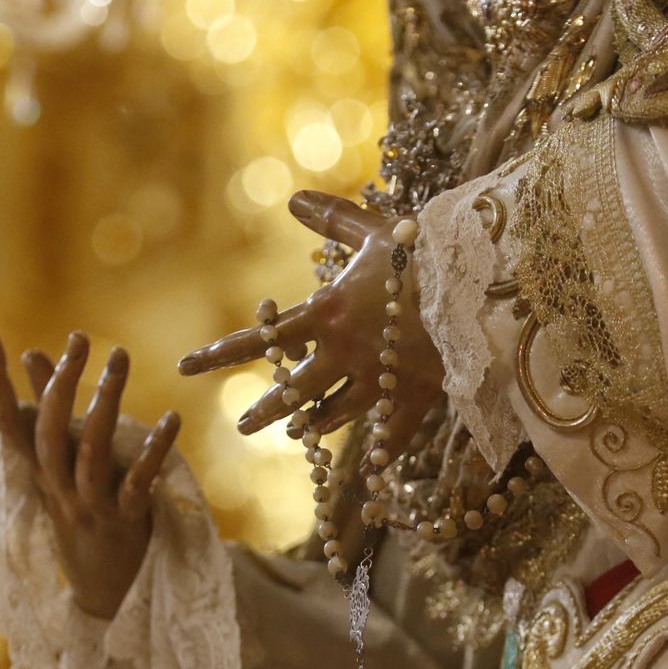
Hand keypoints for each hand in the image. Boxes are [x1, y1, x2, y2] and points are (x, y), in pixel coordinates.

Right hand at [0, 331, 180, 619]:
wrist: (104, 590)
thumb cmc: (83, 515)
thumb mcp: (62, 467)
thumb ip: (50, 411)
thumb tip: (32, 352)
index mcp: (40, 473)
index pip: (6, 423)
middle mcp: (58, 487)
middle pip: (49, 432)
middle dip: (61, 382)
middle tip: (81, 338)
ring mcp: (90, 505)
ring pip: (89, 452)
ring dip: (105, 402)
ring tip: (120, 358)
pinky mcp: (125, 521)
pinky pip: (137, 483)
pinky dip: (155, 451)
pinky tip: (173, 419)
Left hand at [176, 190, 444, 448]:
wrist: (482, 282)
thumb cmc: (427, 250)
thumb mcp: (375, 230)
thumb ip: (333, 219)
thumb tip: (294, 199)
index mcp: (328, 313)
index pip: (260, 338)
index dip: (220, 354)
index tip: (185, 367)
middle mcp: (345, 353)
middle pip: (293, 393)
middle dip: (266, 411)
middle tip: (244, 426)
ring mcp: (380, 381)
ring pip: (334, 416)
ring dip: (312, 426)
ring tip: (299, 434)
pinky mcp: (417, 399)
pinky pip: (389, 437)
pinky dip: (377, 453)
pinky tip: (368, 469)